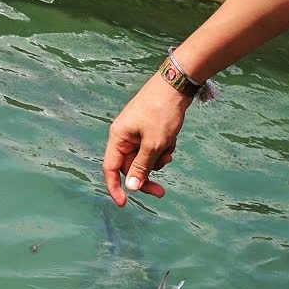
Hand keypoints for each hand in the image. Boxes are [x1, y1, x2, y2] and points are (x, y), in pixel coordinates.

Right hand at [102, 73, 191, 205]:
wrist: (177, 85)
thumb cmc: (162, 112)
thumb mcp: (153, 144)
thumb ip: (141, 167)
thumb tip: (131, 187)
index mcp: (118, 138)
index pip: (111, 169)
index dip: (115, 187)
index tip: (124, 203)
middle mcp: (124, 136)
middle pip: (130, 167)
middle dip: (146, 176)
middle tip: (161, 192)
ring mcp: (136, 132)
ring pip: (144, 159)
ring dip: (158, 160)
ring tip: (169, 148)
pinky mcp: (149, 129)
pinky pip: (153, 148)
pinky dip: (163, 148)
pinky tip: (172, 139)